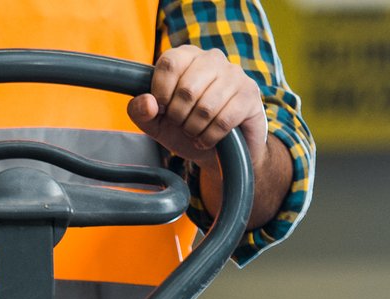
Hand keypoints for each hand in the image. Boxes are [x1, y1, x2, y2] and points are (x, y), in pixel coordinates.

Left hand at [130, 45, 267, 171]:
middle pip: (187, 88)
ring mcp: (234, 74)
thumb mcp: (156, 123)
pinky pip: (223, 120)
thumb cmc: (186, 130)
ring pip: (206, 107)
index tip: (161, 110)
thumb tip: (148, 102)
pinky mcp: (250, 94)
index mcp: (186, 56)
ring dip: (194, 129)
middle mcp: (212, 58)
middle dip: (178, 117)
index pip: (169, 63)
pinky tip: (207, 139)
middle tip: (181, 125)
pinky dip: (209, 137)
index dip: (161, 93)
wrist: (219, 151)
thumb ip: (140, 111)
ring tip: (195, 132)